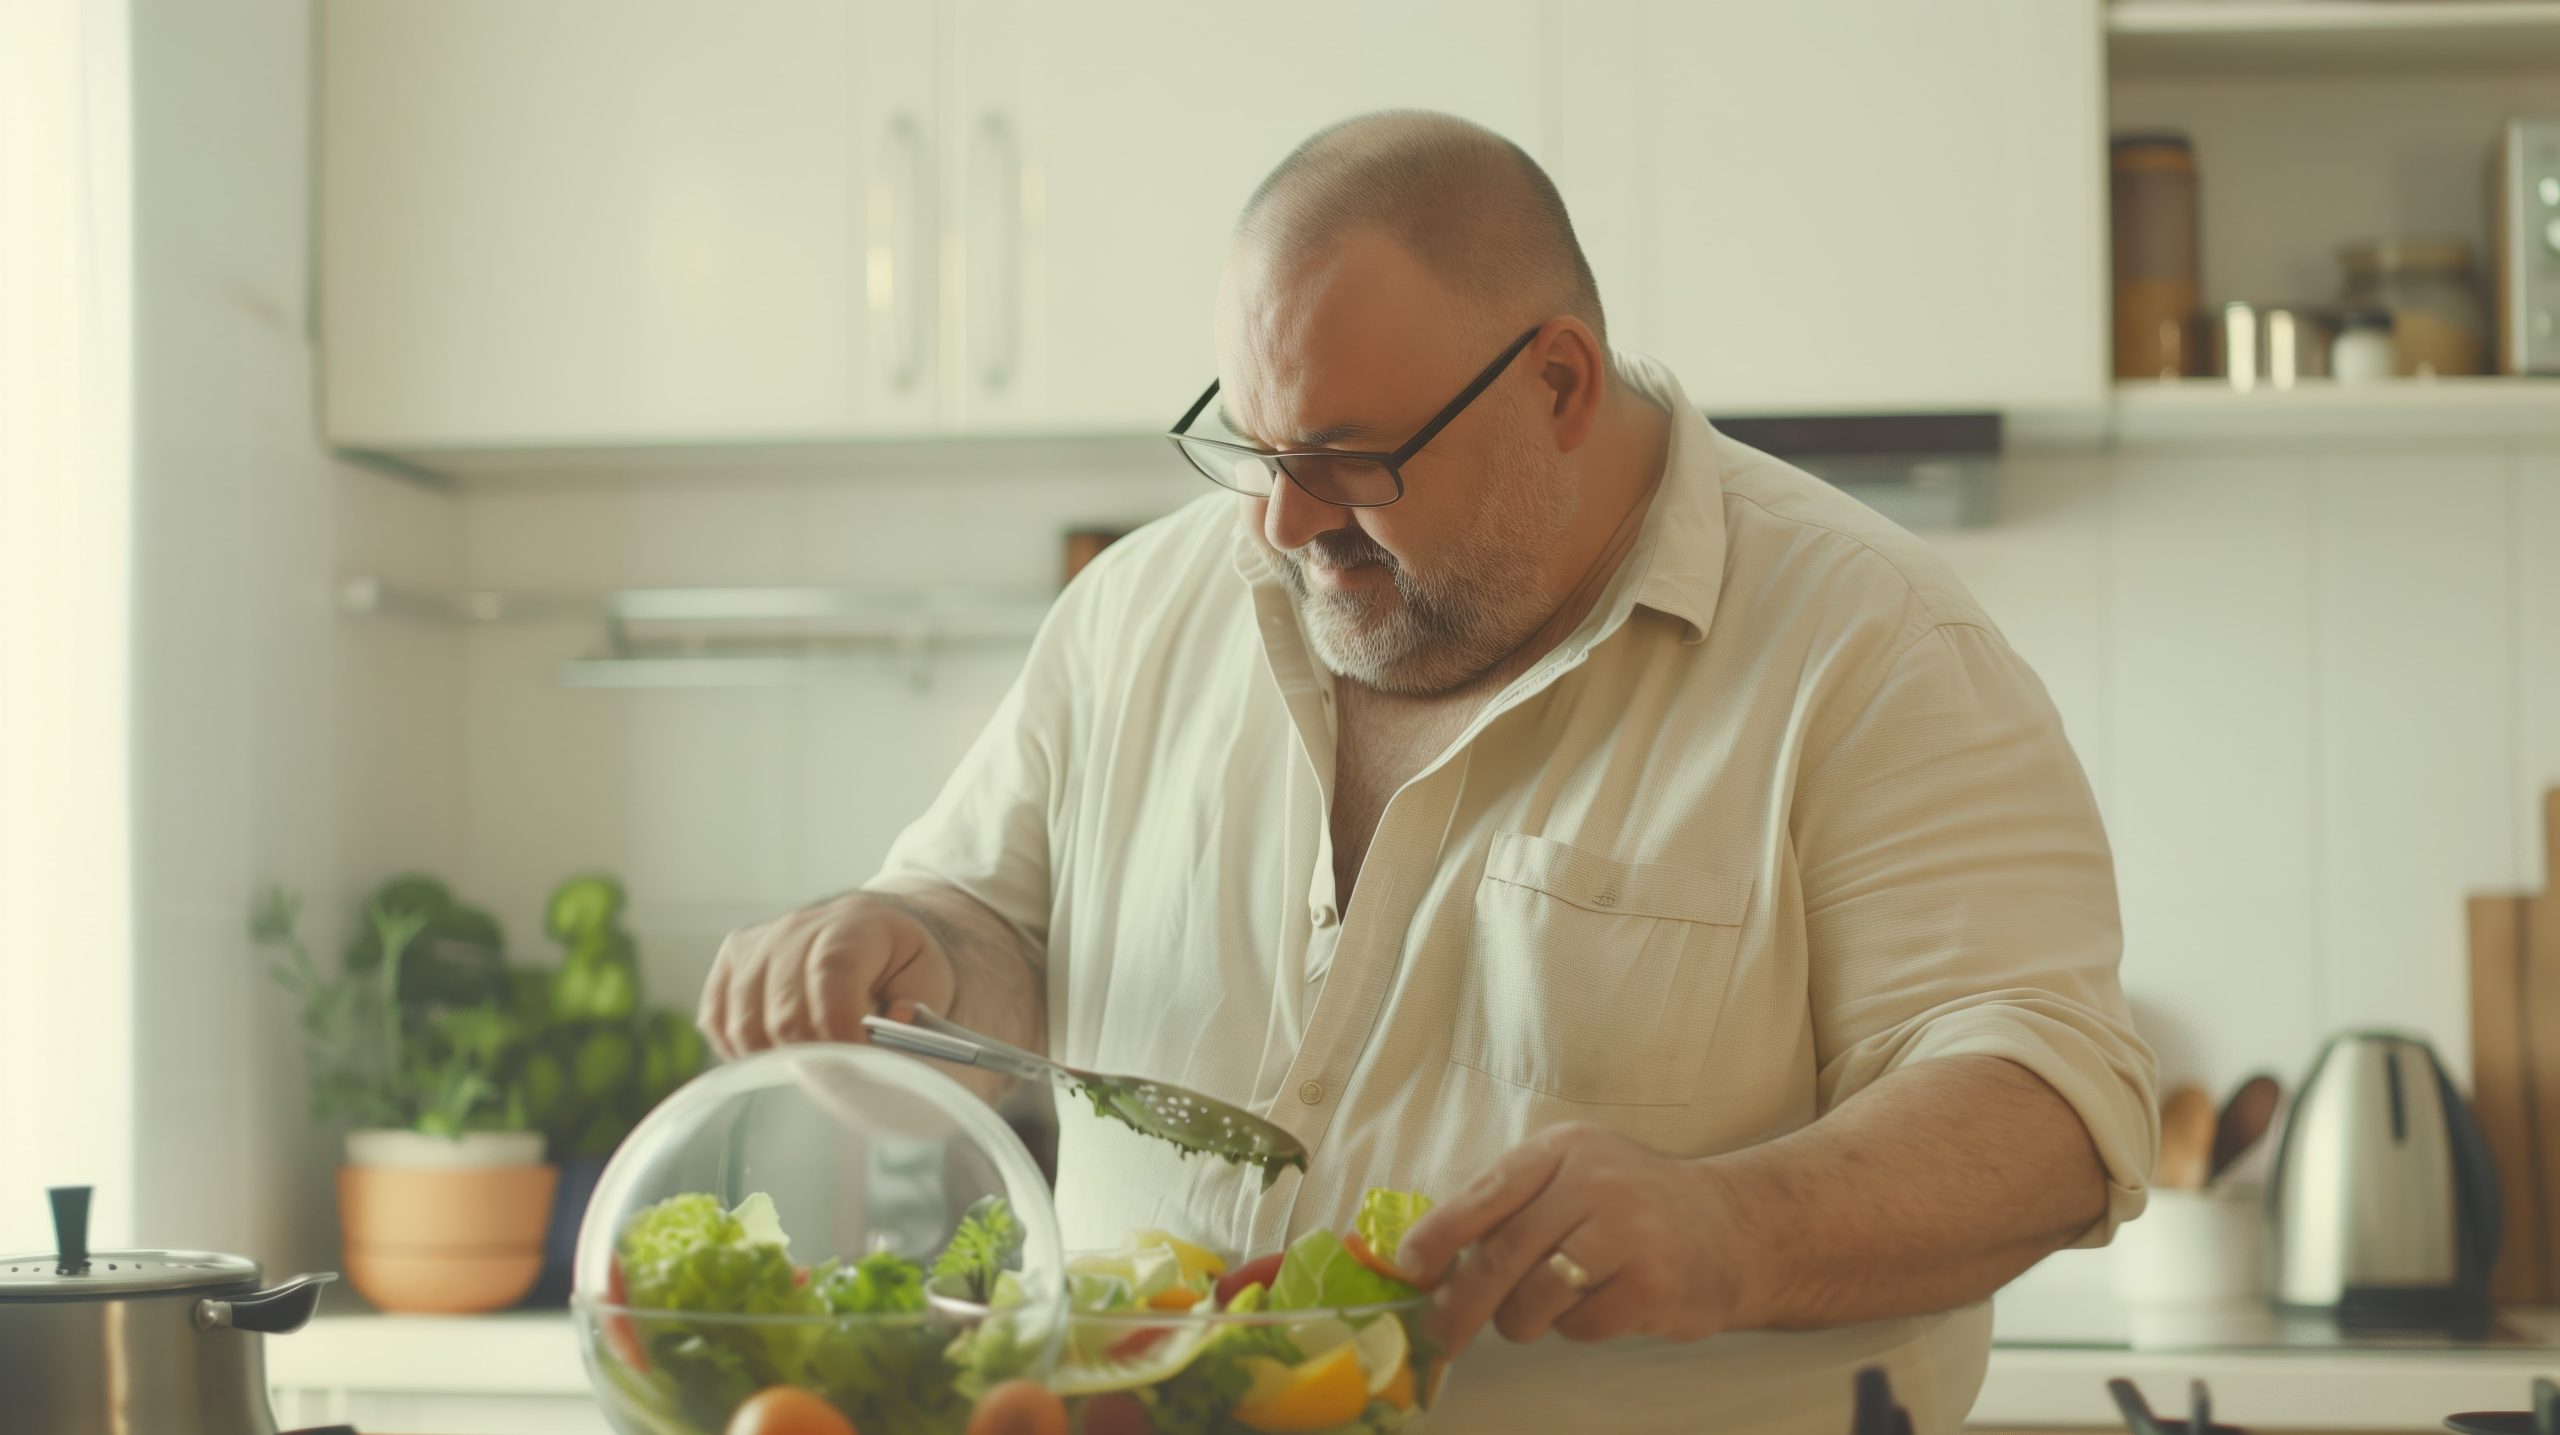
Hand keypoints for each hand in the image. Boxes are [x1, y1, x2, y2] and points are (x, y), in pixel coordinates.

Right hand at [697, 891, 957, 1059]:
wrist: (878, 931)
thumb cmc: (904, 964)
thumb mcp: (930, 979)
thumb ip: (916, 1006)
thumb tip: (894, 1023)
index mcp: (854, 923)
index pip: (831, 974)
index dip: (838, 1028)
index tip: (856, 1064)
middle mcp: (797, 926)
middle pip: (784, 1011)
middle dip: (814, 1058)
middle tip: (840, 1078)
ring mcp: (758, 942)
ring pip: (746, 1024)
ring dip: (777, 1061)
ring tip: (812, 1068)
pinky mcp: (732, 961)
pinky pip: (717, 1020)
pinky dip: (742, 1051)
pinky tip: (776, 1055)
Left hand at [1396, 1123, 1751, 1357]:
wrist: (1735, 1227)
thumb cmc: (1634, 1207)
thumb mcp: (1574, 1178)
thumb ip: (1512, 1207)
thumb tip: (1430, 1260)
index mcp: (1563, 1150)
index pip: (1486, 1195)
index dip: (1438, 1237)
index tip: (1408, 1272)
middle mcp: (1594, 1182)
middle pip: (1501, 1255)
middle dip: (1460, 1305)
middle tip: (1439, 1336)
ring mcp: (1627, 1232)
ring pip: (1534, 1298)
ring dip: (1525, 1320)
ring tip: (1548, 1307)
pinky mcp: (1653, 1283)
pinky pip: (1581, 1326)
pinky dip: (1578, 1328)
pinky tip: (1605, 1305)